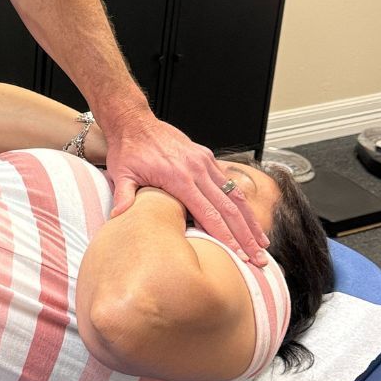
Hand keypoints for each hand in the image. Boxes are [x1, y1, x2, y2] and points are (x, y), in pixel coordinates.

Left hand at [98, 111, 268, 263]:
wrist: (133, 121)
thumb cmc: (128, 149)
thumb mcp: (122, 174)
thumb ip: (125, 197)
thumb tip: (119, 218)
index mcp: (179, 178)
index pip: (209, 214)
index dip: (226, 237)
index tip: (239, 256)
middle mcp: (196, 170)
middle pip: (229, 209)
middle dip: (246, 237)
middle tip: (258, 259)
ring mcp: (203, 162)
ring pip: (234, 195)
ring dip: (250, 221)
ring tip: (262, 243)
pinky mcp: (205, 156)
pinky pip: (227, 181)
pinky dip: (240, 201)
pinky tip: (248, 217)